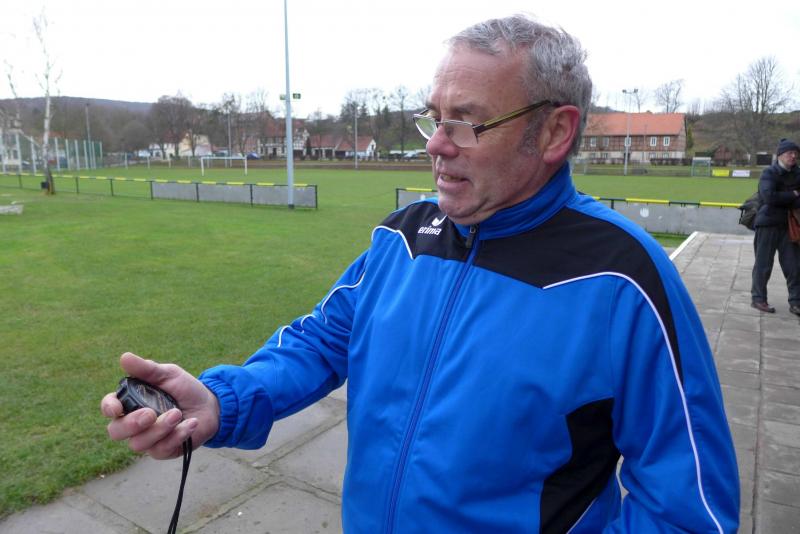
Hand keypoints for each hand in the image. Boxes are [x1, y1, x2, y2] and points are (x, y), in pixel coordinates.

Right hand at [100, 352, 219, 458]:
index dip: (108, 408)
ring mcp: (148, 439)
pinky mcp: (163, 450)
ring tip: (178, 414)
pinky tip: (191, 423)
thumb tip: (124, 357)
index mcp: (130, 401)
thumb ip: (147, 369)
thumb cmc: (184, 389)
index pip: (109, 407)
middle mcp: (134, 423)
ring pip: (139, 443)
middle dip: (131, 424)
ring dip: (160, 428)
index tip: (118, 408)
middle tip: (150, 414)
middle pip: (116, 431)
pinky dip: (177, 435)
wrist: (210, 405)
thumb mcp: (168, 374)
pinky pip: (162, 449)